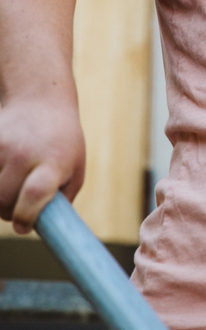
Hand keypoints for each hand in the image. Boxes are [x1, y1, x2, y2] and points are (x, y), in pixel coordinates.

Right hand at [0, 93, 84, 232]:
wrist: (39, 100)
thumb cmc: (62, 141)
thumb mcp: (75, 166)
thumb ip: (62, 198)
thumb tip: (48, 230)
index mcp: (55, 162)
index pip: (35, 193)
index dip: (26, 215)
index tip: (24, 225)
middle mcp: (27, 154)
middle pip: (5, 200)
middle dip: (10, 212)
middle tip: (20, 206)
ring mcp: (4, 148)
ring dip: (0, 199)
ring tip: (13, 186)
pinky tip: (5, 170)